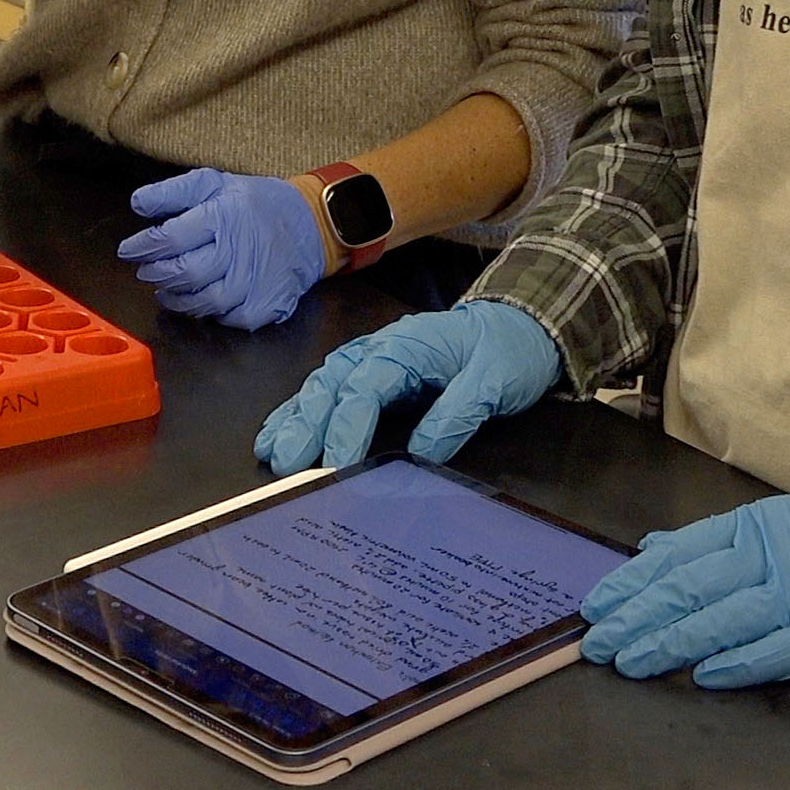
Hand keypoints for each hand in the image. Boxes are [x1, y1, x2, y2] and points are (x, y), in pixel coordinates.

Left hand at [117, 169, 325, 329]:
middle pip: (184, 273)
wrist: (309, 225)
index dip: (143, 247)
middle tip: (147, 270)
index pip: (170, 238)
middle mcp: (238, 251)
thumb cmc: (255, 204)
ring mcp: (254, 282)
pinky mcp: (265, 305)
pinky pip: (227, 319)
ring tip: (166, 288)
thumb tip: (137, 203)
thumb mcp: (215, 183)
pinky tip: (200, 299)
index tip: (129, 250)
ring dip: (177, 298)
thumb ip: (173, 192)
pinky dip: (208, 313)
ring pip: (203, 302)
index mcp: (223, 216)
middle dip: (157, 274)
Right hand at [253, 301, 563, 471]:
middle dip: (305, 425)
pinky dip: (301, 411)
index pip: (366, 388)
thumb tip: (421, 452)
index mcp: (406, 346)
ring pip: (322, 386)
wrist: (518, 323)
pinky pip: (330, 390)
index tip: (335, 466)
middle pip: (331, 385)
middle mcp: (379, 348)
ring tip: (272, 453)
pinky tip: (280, 433)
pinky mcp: (373, 373)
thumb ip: (456, 413)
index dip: (346, 428)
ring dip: (295, 419)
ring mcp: (372, 358)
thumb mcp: (494, 380)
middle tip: (286, 464)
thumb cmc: (506, 350)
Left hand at [577, 490, 789, 685]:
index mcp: (757, 527)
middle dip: (638, 617)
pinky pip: (783, 649)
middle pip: (693, 587)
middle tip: (597, 644)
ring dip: (674, 643)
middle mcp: (776, 555)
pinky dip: (743, 663)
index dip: (633, 582)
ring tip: (633, 662)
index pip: (679, 554)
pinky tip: (706, 677)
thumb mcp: (784, 523)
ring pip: (727, 618)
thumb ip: (717, 541)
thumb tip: (653, 550)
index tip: (595, 606)